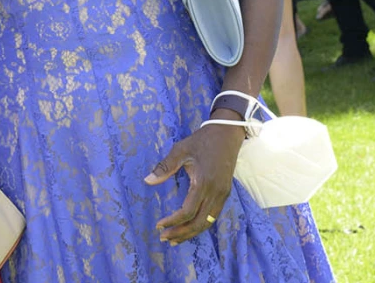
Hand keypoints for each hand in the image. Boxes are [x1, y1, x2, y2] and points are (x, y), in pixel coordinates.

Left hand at [144, 123, 243, 243]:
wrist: (227, 134)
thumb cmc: (202, 141)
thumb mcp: (181, 150)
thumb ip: (164, 167)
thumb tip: (147, 180)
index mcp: (203, 183)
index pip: (187, 212)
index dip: (173, 221)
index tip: (159, 225)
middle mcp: (215, 193)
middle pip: (199, 223)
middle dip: (181, 233)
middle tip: (164, 238)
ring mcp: (222, 194)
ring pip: (208, 222)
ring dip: (192, 232)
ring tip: (176, 239)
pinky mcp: (225, 193)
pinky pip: (213, 215)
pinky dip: (201, 225)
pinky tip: (191, 227)